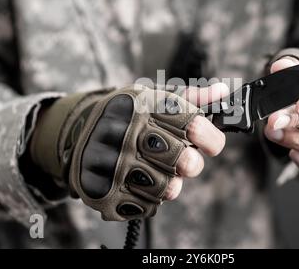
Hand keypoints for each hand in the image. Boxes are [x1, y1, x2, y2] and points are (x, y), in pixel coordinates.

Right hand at [30, 83, 228, 219]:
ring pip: (169, 188)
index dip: (211, 138)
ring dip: (171, 182)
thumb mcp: (153, 97)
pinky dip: (149, 196)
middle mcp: (126, 133)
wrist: (76, 131)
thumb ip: (189, 98)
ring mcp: (113, 165)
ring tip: (159, 170)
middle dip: (192, 163)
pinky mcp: (103, 192)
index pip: (194, 125)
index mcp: (143, 106)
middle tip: (184, 159)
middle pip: (186, 162)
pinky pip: (148, 206)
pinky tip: (139, 182)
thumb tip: (222, 92)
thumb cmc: (126, 114)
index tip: (209, 143)